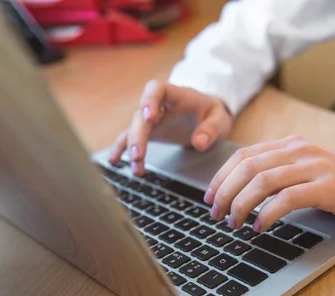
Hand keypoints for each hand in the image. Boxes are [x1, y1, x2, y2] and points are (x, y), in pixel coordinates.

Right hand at [109, 80, 232, 175]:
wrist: (208, 117)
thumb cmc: (213, 114)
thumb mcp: (219, 119)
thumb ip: (211, 129)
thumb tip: (199, 142)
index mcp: (177, 95)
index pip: (157, 89)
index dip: (150, 100)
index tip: (150, 116)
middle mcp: (159, 105)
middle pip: (141, 115)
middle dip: (138, 134)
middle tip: (139, 155)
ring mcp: (151, 119)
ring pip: (134, 129)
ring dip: (132, 147)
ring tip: (136, 168)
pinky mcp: (149, 132)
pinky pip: (131, 138)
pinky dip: (122, 149)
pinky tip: (115, 162)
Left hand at [203, 136, 334, 230]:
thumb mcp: (309, 172)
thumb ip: (282, 174)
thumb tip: (245, 193)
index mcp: (292, 145)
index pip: (244, 155)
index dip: (221, 176)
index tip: (210, 197)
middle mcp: (300, 150)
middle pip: (248, 167)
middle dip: (225, 192)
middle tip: (216, 214)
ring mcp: (315, 167)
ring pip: (263, 181)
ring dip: (241, 204)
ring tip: (233, 223)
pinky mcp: (328, 187)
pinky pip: (287, 198)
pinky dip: (267, 214)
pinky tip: (260, 228)